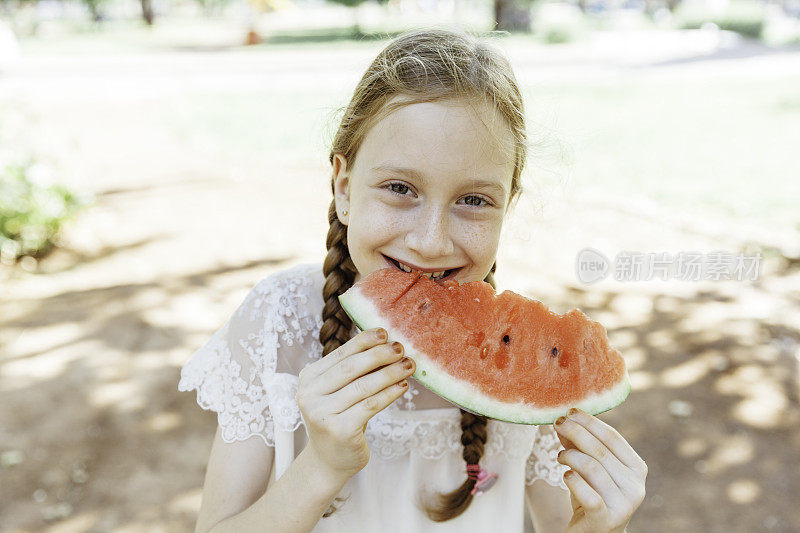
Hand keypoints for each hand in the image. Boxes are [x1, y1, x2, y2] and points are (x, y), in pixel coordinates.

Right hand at [296, 328, 415, 479]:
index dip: (364, 341)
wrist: (329, 461)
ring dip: (390, 373)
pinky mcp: (339, 430)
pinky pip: (370, 406)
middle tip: (401, 347)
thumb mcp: (339, 393)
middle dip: (379, 355)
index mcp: (308, 379)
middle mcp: (309, 395)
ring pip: (363, 386)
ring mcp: (321, 414)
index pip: (341, 354)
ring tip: (409, 365)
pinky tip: (403, 386)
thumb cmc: (340, 419)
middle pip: (351, 368)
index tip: (385, 332)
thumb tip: (385, 343)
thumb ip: (352, 371)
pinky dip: (389, 394)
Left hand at [554, 408, 646, 532]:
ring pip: (592, 468)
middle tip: (557, 423)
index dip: (590, 422)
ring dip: (570, 456)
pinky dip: (573, 481)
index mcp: (637, 468)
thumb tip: (565, 419)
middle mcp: (636, 486)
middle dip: (575, 432)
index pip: (613, 437)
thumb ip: (578, 445)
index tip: (569, 411)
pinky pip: (588, 494)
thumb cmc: (592, 495)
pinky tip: (566, 476)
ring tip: (560, 456)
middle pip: (601, 450)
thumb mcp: (587, 467)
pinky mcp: (607, 519)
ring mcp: (624, 504)